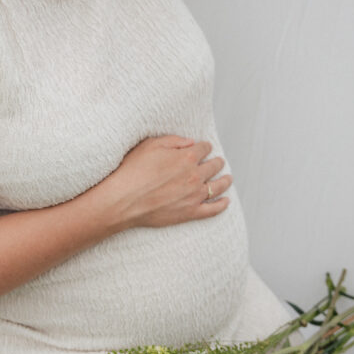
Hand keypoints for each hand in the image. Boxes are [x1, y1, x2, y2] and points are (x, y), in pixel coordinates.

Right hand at [102, 135, 232, 229]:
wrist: (124, 199)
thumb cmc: (133, 170)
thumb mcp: (150, 145)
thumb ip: (173, 141)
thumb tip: (190, 142)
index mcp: (187, 157)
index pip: (204, 148)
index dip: (204, 147)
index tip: (204, 148)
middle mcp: (195, 175)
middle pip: (213, 166)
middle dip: (217, 162)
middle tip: (218, 162)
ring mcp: (194, 195)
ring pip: (217, 186)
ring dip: (225, 181)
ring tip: (228, 178)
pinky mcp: (190, 212)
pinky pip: (213, 209)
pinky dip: (222, 205)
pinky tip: (226, 201)